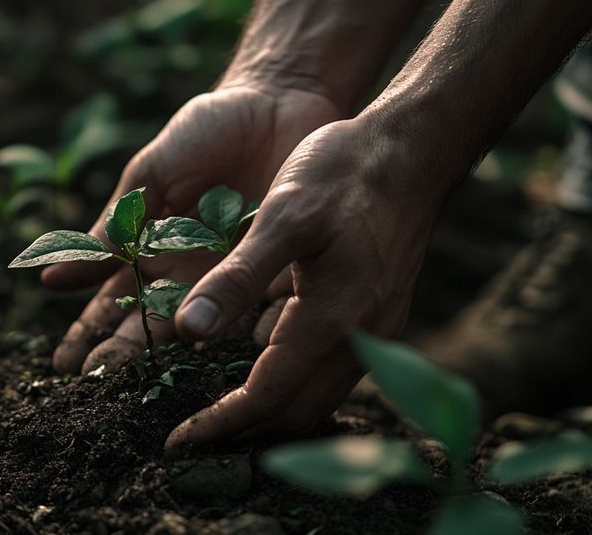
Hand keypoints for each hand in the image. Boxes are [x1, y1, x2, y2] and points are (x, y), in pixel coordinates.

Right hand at [41, 84, 342, 373]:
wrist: (278, 100)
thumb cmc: (207, 129)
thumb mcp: (152, 172)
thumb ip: (115, 225)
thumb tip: (54, 280)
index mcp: (151, 249)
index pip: (111, 303)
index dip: (86, 334)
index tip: (63, 366)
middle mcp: (188, 273)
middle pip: (149, 329)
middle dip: (123, 361)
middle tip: (100, 395)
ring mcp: (232, 277)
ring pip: (198, 332)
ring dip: (175, 364)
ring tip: (153, 395)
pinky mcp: (276, 274)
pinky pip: (257, 317)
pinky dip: (242, 345)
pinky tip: (225, 373)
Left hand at [165, 116, 444, 450]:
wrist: (413, 150)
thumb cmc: (345, 172)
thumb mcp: (283, 214)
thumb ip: (237, 276)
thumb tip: (190, 331)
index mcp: (333, 317)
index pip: (269, 395)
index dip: (221, 424)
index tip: (178, 441)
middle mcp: (362, 336)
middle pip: (298, 411)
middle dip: (244, 429)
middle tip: (194, 431)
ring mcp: (378, 329)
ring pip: (319, 396)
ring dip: (271, 408)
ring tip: (219, 406)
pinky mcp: (380, 315)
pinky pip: (335, 370)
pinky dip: (295, 381)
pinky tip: (262, 361)